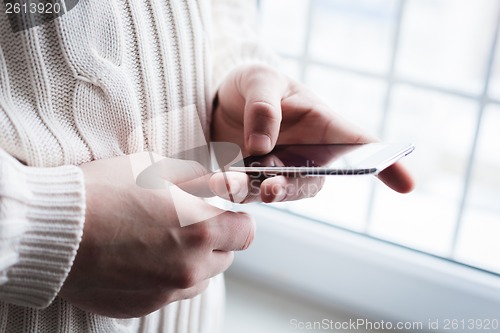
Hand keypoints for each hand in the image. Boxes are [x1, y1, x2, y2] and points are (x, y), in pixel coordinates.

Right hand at [59, 153, 254, 317]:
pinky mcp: (143, 306)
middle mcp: (189, 267)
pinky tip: (140, 258)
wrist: (54, 229)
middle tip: (187, 223)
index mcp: (200, 229)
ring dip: (192, 261)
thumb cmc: (103, 192)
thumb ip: (196, 180)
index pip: (245, 232)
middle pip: (225, 258)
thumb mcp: (155, 168)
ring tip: (161, 241)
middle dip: (213, 240)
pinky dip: (165, 277)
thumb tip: (219, 184)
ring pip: (200, 279)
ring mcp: (166, 291)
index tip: (224, 213)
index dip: (236, 219)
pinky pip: (169, 292)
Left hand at [211, 64, 413, 201]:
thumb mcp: (257, 80)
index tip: (409, 184)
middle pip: (313, 181)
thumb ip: (263, 107)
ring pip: (279, 193)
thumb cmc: (251, 84)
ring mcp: (279, 171)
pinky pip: (247, 195)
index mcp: (321, 124)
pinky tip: (215, 181)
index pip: (359, 143)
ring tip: (229, 181)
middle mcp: (306, 154)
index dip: (386, 163)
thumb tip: (263, 146)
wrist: (218, 101)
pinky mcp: (252, 182)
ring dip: (257, 192)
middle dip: (294, 188)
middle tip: (272, 189)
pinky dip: (232, 191)